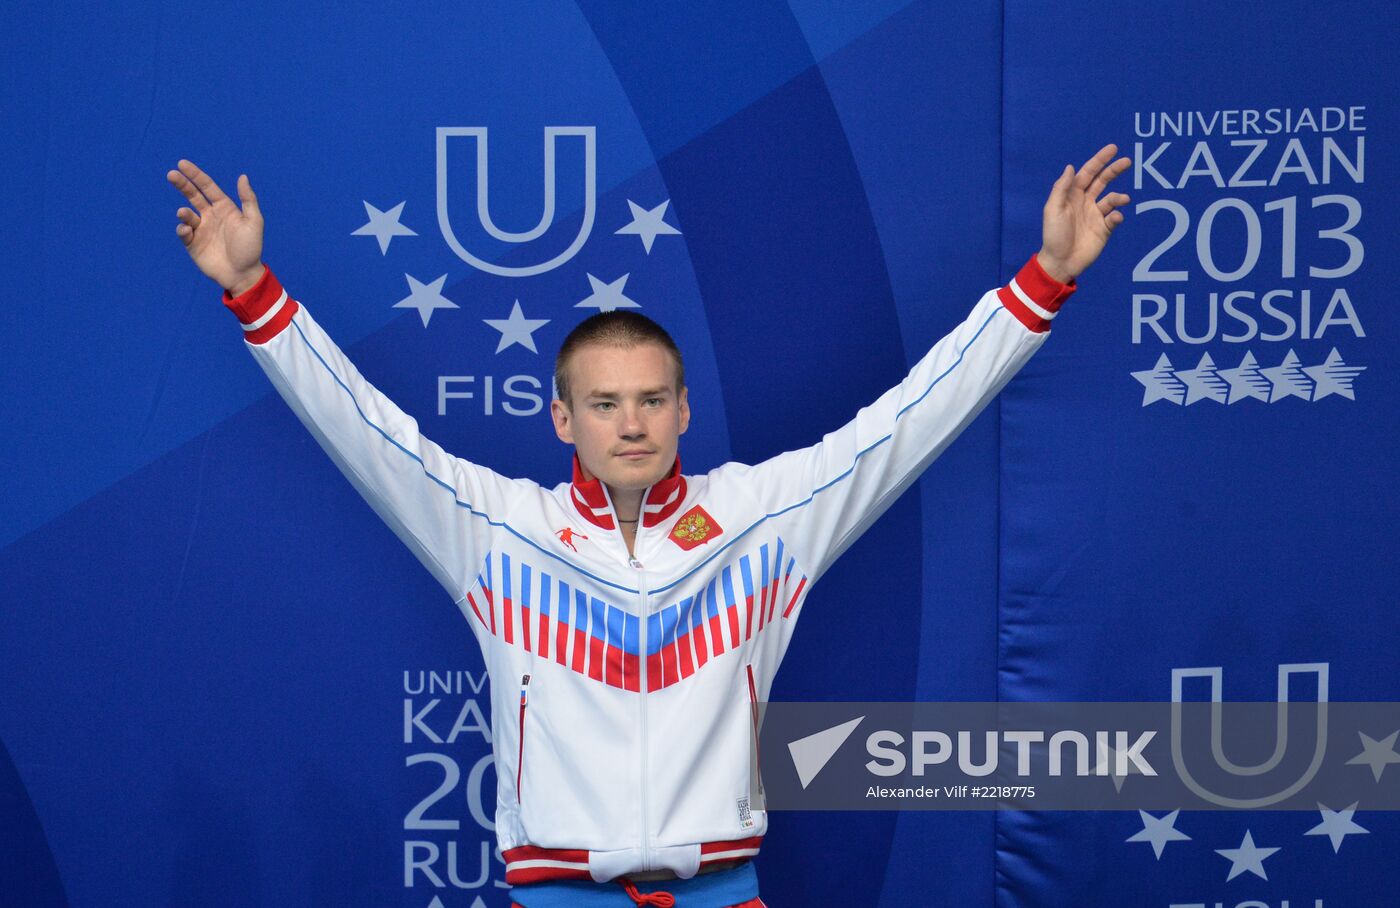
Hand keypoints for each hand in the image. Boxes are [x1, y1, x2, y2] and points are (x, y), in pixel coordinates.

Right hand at [167, 160, 265, 295]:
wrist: (243, 275)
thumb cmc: (250, 248)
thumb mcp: (254, 222)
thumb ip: (248, 200)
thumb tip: (242, 176)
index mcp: (224, 208)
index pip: (207, 187)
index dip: (195, 175)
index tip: (182, 164)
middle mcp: (210, 216)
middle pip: (192, 195)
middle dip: (182, 184)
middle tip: (171, 174)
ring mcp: (201, 229)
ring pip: (186, 214)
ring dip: (184, 212)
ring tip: (185, 214)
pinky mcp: (193, 244)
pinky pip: (183, 232)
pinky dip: (183, 228)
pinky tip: (188, 230)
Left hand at [1036, 144, 1130, 282]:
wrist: (1061, 262)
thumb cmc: (1054, 235)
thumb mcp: (1053, 209)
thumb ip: (1061, 188)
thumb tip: (1071, 167)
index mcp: (1072, 196)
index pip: (1087, 174)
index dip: (1099, 161)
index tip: (1113, 149)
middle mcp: (1086, 202)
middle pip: (1102, 181)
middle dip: (1114, 170)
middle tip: (1127, 161)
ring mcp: (1096, 215)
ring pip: (1112, 199)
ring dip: (1118, 197)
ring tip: (1123, 199)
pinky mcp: (1104, 229)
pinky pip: (1114, 218)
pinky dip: (1117, 215)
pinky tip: (1114, 218)